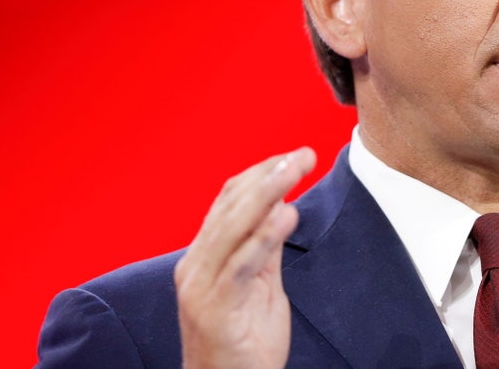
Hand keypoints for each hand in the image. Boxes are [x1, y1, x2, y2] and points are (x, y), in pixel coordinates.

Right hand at [174, 147, 316, 368]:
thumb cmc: (244, 343)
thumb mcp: (260, 286)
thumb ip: (265, 249)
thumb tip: (281, 206)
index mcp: (204, 257)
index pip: (229, 200)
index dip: (261, 173)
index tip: (295, 156)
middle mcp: (195, 266)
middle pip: (230, 206)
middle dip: (270, 174)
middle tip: (304, 155)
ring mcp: (201, 286)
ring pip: (232, 227)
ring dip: (267, 193)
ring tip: (296, 170)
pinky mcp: (214, 308)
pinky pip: (240, 265)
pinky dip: (263, 236)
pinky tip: (287, 215)